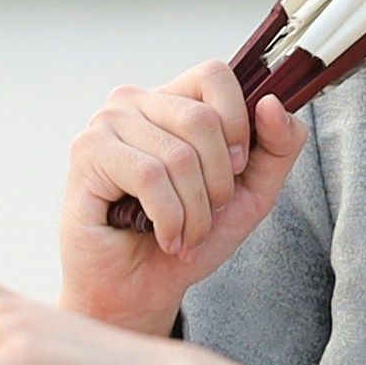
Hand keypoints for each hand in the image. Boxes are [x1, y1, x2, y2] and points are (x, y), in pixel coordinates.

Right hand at [61, 60, 302, 334]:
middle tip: (208, 214)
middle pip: (202, 119)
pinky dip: (169, 217)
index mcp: (174, 101)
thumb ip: (278, 146)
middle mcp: (137, 102)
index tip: (235, 168)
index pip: (213, 74)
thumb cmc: (189, 238)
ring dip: (194, 211)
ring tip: (185, 234)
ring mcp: (107, 122)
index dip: (237, 122)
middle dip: (218, 183)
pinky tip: (164, 236)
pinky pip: (149, 175)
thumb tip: (272, 102)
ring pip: (178, 155)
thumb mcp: (252, 193)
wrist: (140, 290)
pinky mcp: (87, 151)